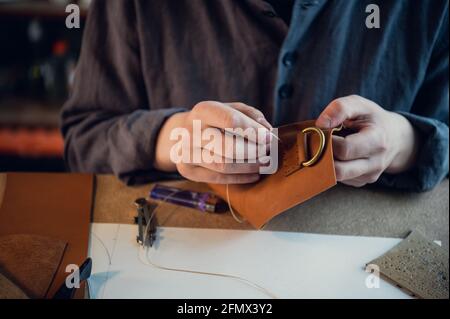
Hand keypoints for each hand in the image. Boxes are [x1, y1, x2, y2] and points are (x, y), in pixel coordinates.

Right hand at [154, 101, 271, 183]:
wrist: (182, 132)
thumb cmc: (214, 120)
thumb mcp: (229, 109)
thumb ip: (250, 115)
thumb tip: (267, 131)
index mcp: (203, 111)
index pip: (231, 121)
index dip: (253, 131)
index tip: (269, 138)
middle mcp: (191, 131)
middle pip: (228, 147)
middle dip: (253, 152)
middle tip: (267, 154)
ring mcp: (186, 152)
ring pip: (224, 165)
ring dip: (249, 166)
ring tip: (263, 164)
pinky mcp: (187, 170)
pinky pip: (218, 178)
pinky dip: (240, 178)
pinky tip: (254, 174)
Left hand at [316, 95, 419, 186]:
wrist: (395, 137)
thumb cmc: (373, 119)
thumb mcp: (360, 105)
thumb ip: (340, 108)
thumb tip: (320, 124)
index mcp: (377, 140)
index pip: (345, 149)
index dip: (328, 141)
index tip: (324, 131)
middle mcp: (376, 162)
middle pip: (339, 170)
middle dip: (324, 157)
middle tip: (321, 144)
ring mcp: (370, 176)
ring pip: (337, 177)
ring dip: (327, 164)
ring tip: (330, 148)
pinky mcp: (362, 182)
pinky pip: (340, 180)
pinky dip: (333, 169)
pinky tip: (338, 156)